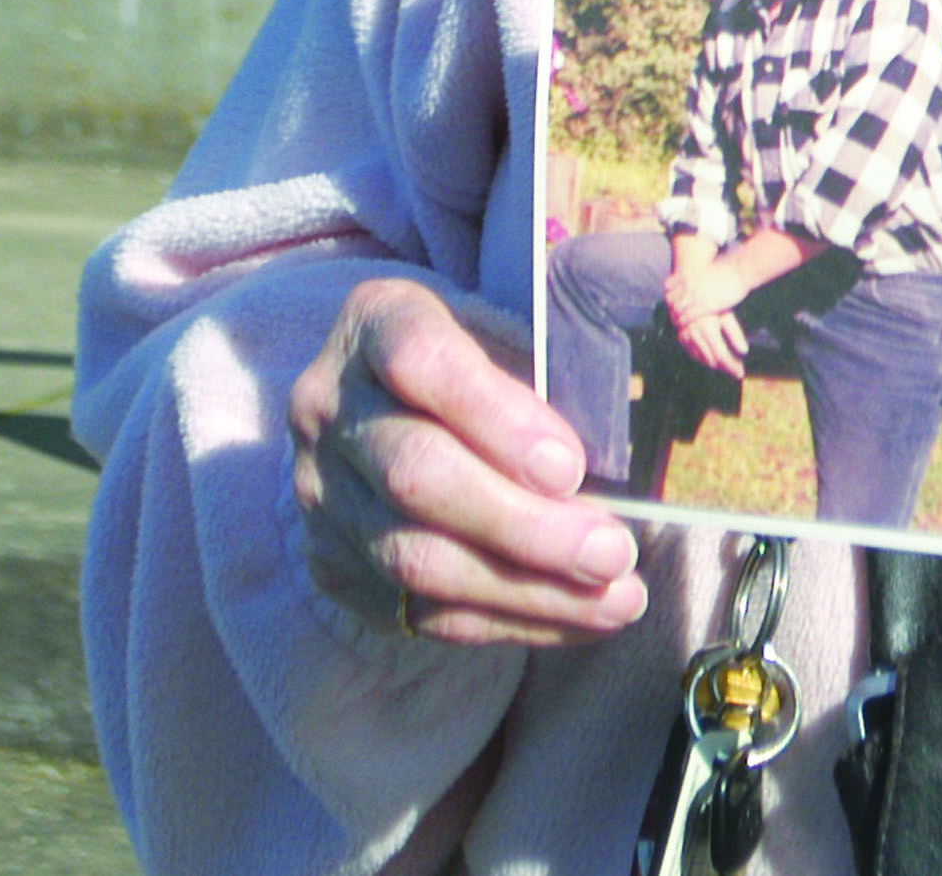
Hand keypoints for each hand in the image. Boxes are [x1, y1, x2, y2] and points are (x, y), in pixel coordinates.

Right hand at [288, 278, 646, 648]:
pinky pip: (419, 609)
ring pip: (415, 558)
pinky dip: (507, 619)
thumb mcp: (506, 322)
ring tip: (615, 597)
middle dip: (522, 524)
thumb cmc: (479, 348)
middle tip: (612, 551)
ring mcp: (320, 493)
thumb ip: (548, 367)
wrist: (389, 394)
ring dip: (525, 589)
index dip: (495, 417)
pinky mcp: (332, 563)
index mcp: (374, 322)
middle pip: (416, 476)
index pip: (421, 362)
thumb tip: (621, 452)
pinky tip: (576, 617)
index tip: (570, 467)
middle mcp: (330, 408)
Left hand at [663, 248, 753, 327]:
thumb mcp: (706, 268)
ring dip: (676, 318)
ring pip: (677, 310)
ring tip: (678, 324)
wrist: (740, 269)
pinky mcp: (704, 306)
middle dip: (671, 308)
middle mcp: (689, 284)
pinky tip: (685, 327)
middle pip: (671, 300)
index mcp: (688, 274)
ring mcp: (696, 295)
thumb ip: (696, 274)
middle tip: (673, 315)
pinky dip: (684, 323)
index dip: (668, 296)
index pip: (668, 287)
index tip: (670, 302)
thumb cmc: (728, 268)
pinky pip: (687, 318)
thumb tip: (694, 276)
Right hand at [673, 307, 750, 376]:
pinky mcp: (682, 337)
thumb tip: (744, 351)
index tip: (740, 373)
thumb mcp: (726, 314)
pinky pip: (693, 354)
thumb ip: (735, 333)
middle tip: (737, 369)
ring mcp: (686, 337)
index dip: (731, 366)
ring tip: (728, 365)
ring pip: (702, 359)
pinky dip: (704, 359)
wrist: (693, 292)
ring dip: (716, 364)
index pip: (721, 356)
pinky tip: (713, 358)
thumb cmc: (714, 301)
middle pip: (712, 360)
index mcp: (707, 329)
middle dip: (726, 367)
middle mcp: (695, 335)